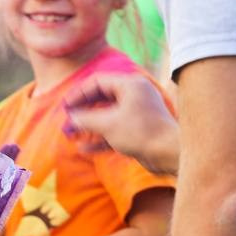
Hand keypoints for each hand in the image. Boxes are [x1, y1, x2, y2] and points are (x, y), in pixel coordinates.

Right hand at [63, 73, 178, 173]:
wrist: (169, 154)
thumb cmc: (141, 133)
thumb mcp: (107, 124)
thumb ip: (86, 119)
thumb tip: (71, 119)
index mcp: (129, 85)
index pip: (97, 82)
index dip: (78, 93)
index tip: (65, 106)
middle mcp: (134, 95)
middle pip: (101, 98)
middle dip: (82, 110)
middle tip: (67, 120)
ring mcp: (137, 113)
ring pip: (107, 116)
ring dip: (89, 126)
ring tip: (72, 134)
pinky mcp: (139, 131)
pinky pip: (115, 130)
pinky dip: (100, 138)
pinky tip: (84, 148)